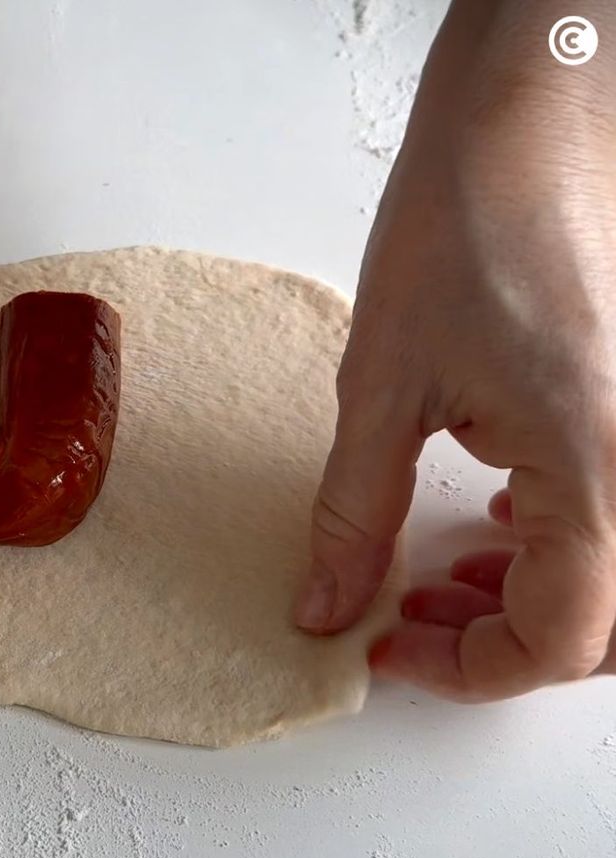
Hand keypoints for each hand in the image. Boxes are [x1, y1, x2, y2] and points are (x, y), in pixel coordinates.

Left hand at [295, 1, 615, 698]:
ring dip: (525, 599)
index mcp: (597, 470)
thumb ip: (357, 513)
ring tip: (431, 579)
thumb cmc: (461, 233)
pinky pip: (608, 518)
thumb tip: (325, 607)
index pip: (560, 639)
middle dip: (498, 642)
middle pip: (598, 629)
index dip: (468, 670)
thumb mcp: (383, 387)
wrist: (521, 132)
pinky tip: (489, 521)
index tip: (385, 649)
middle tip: (403, 616)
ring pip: (610, 580)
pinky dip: (551, 547)